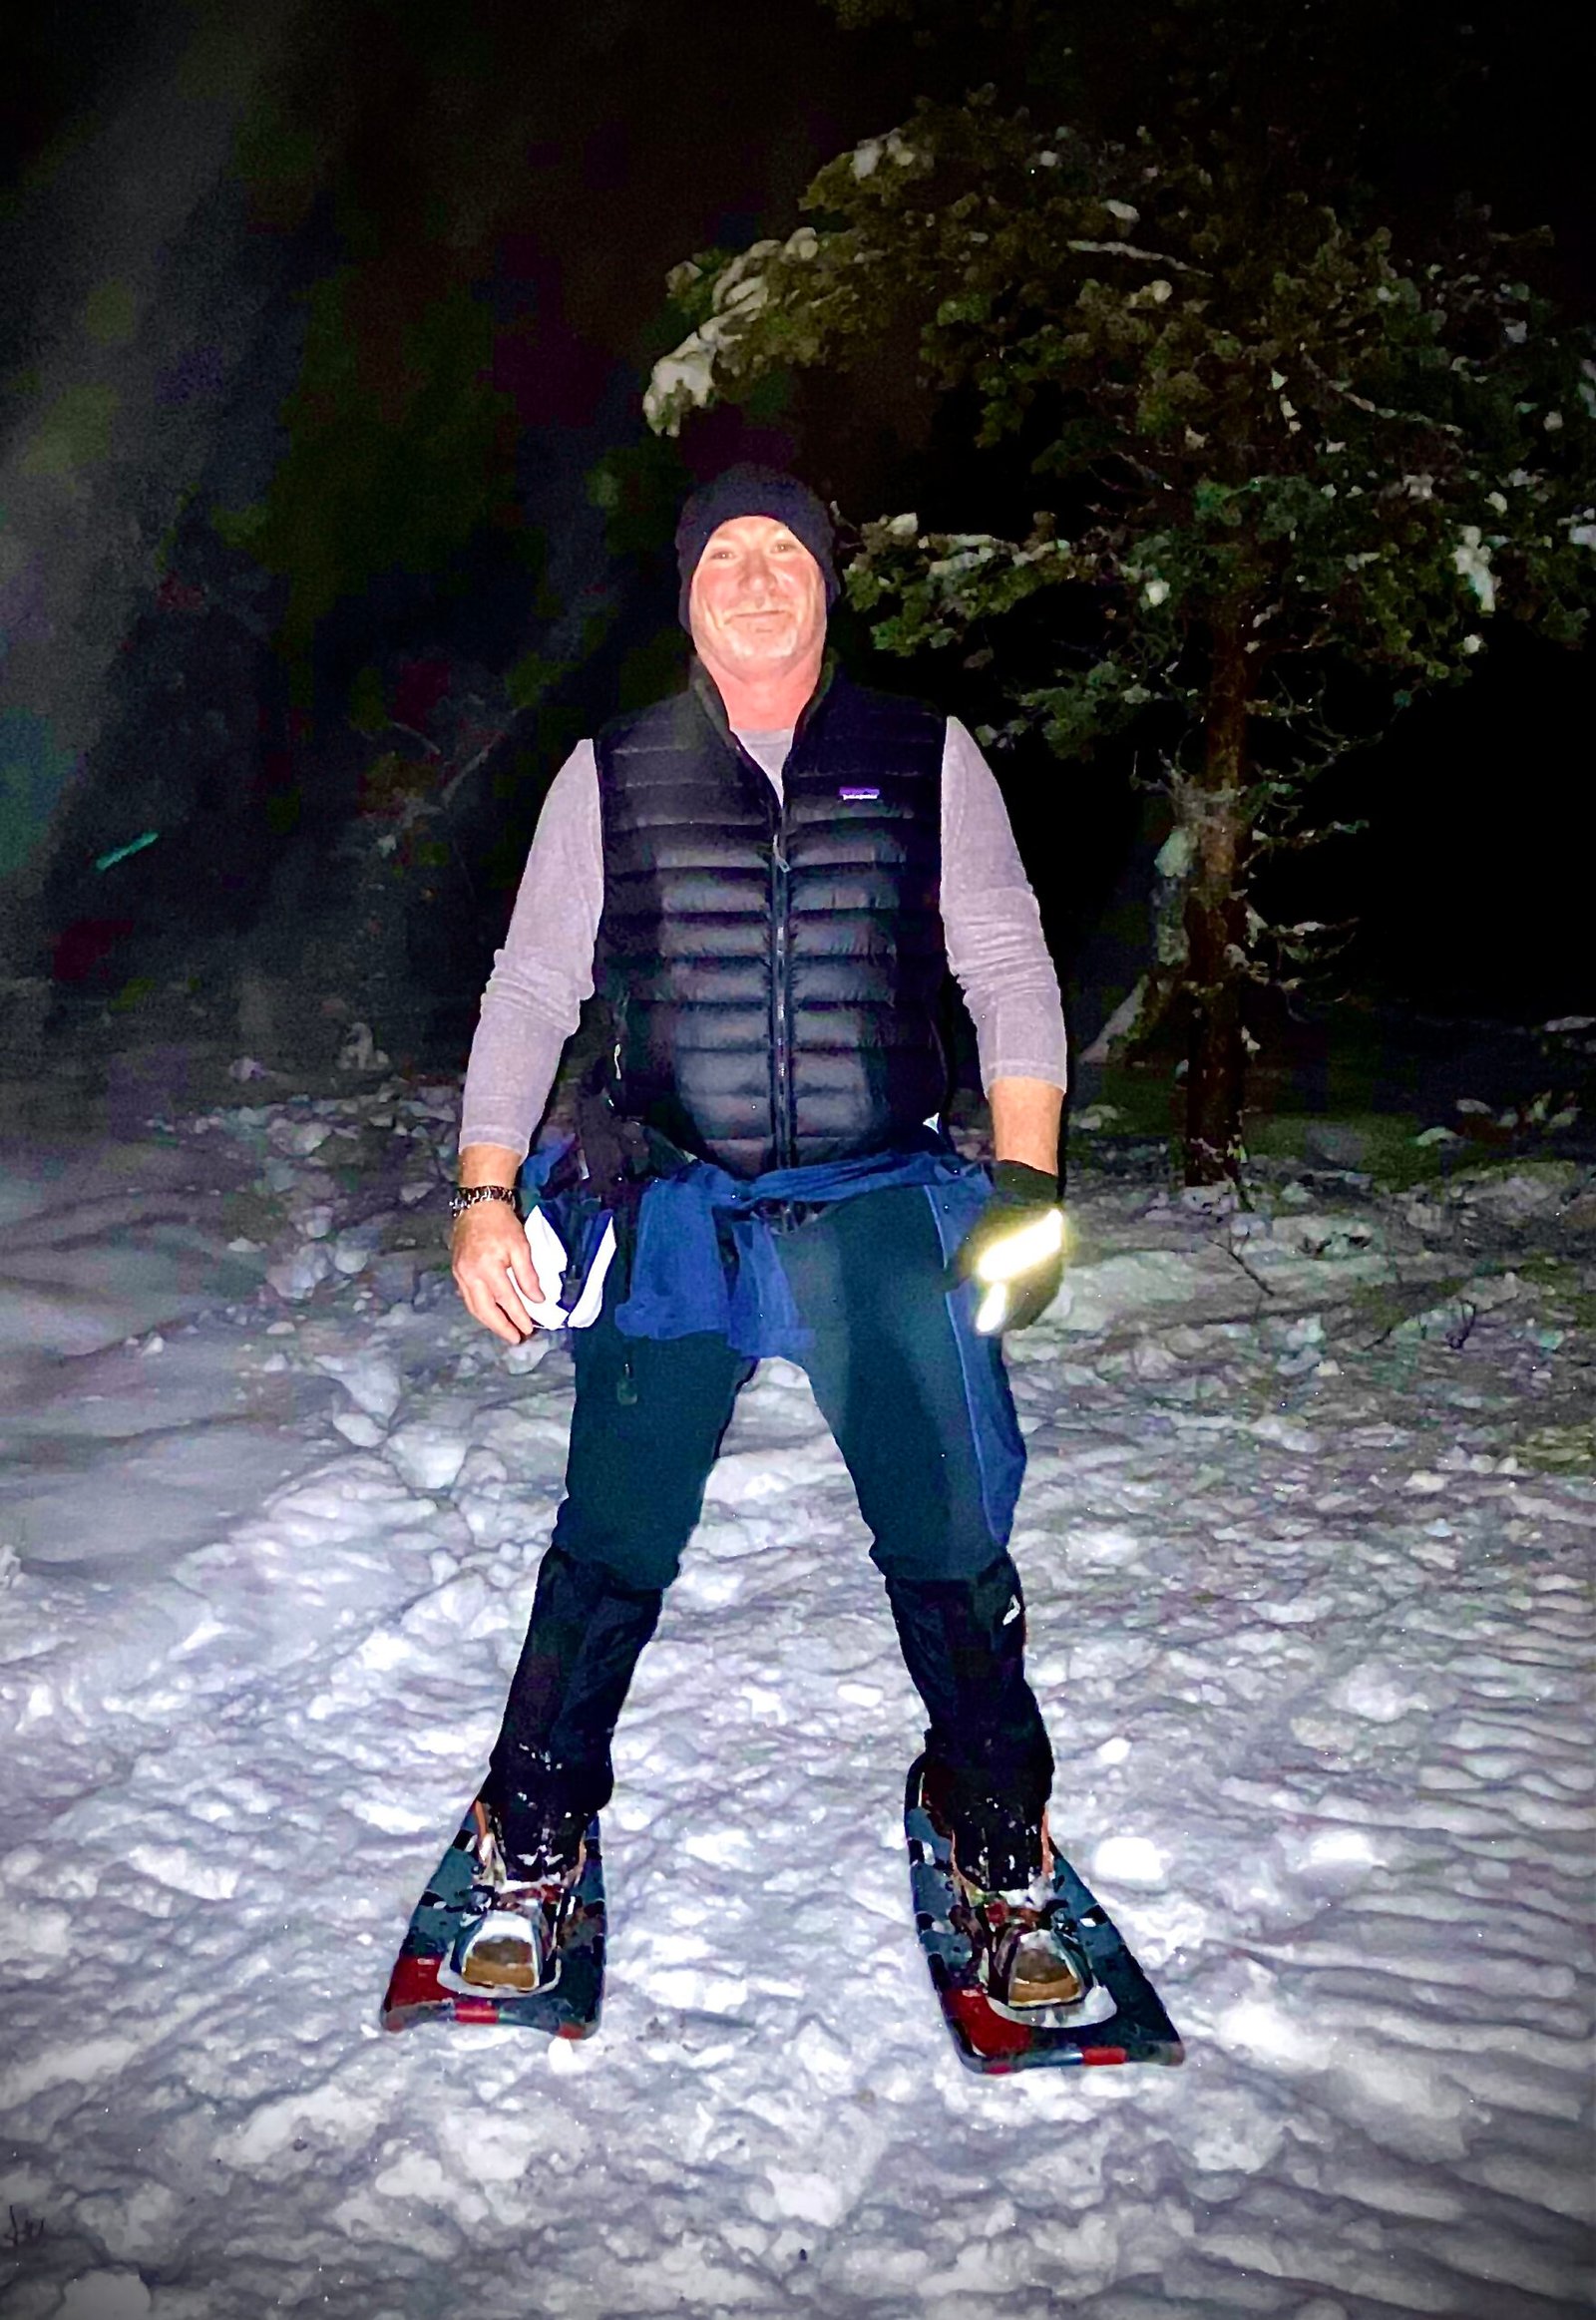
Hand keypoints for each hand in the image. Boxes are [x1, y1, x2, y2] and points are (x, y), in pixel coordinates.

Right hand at [451, 1201, 546, 1344]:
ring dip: (489, 1322)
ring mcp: (460, 1274)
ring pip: (473, 1307)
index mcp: (488, 1268)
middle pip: (485, 1310)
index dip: (518, 1316)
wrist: (478, 1205)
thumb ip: (528, 1275)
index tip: (528, 1329)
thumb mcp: (521, 1246)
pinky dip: (480, 1309)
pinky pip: (468, 1298)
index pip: (506, 1299)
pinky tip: (491, 1314)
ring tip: (505, 1330)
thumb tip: (538, 1299)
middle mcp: (470, 1275)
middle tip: (515, 1338)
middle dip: (501, 1327)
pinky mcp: (456, 1272)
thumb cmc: (502, 1224)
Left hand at [953, 1161, 1066, 1334]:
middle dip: (1008, 1321)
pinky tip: (1022, 1292)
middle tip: (994, 1319)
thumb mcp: (974, 1246)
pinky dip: (1032, 1298)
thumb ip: (960, 1269)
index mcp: (1018, 1289)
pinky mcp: (1057, 1268)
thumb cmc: (998, 1224)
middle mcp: (1038, 1290)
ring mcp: (1051, 1280)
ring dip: (1022, 1311)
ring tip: (1007, 1308)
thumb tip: (944, 1287)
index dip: (993, 1326)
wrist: (1028, 1196)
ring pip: (1036, 1307)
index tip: (981, 1328)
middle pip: (1023, 1318)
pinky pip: (1044, 1294)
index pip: (1006, 1321)